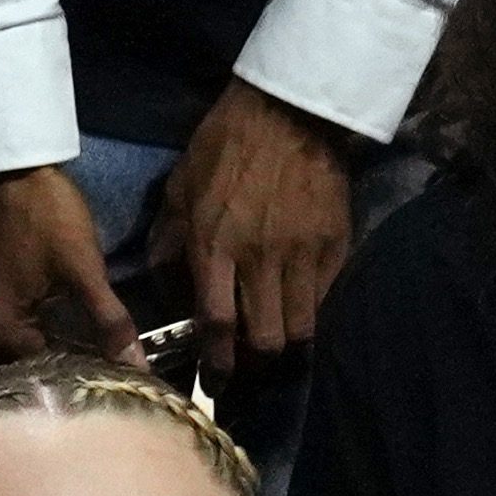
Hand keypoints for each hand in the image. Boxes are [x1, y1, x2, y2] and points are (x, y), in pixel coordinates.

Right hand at [0, 161, 130, 361]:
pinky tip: (76, 332)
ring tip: (103, 355)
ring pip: (27, 346)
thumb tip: (139, 368)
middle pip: (32, 365)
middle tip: (116, 370)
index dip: (86, 379)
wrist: (12, 169)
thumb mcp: (83, 271)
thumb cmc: (46, 218)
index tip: (120, 382)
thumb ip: (110, 323)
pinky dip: (47, 332)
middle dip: (73, 367)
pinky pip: (20, 328)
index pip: (45, 376)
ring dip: (61, 350)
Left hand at [145, 79, 360, 362]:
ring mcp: (302, 255)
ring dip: (286, 344)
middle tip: (247, 364)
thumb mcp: (179, 188)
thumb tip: (161, 281)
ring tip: (274, 343)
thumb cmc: (223, 147)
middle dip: (255, 362)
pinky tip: (298, 312)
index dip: (217, 360)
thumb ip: (169, 239)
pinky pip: (326, 301)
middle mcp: (260, 258)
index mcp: (215, 244)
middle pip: (265, 339)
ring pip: (301, 328)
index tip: (214, 381)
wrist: (287, 115)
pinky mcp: (335, 247)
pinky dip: (312, 314)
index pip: (217, 321)